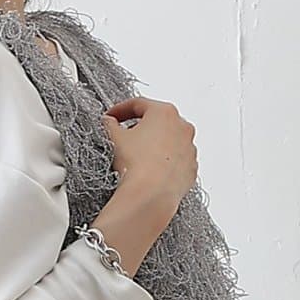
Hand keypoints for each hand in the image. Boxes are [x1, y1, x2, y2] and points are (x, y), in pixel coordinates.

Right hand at [100, 96, 197, 220]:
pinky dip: (165, 163)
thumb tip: (109, 122)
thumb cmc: (137, 165)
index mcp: (164, 112)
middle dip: (141, 128)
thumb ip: (110, 125)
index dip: (121, 110)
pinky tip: (152, 171)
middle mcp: (182, 126)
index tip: (113, 117)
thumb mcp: (115, 139)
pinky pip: (176, 161)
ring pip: (169, 141)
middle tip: (126, 138)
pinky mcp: (190, 168)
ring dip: (155, 146)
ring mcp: (189, 147)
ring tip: (139, 158)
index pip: (138, 104)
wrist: (151, 195)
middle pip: (158, 121)